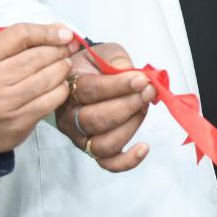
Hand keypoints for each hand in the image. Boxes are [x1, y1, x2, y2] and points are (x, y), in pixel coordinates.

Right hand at [0, 22, 77, 156]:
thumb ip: (24, 42)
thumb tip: (62, 30)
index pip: (20, 34)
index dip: (47, 31)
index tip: (64, 33)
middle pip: (37, 56)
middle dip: (59, 50)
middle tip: (68, 49)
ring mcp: (5, 103)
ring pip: (47, 78)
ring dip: (63, 68)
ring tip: (65, 65)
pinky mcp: (19, 121)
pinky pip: (51, 99)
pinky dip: (62, 89)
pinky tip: (60, 85)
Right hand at [57, 42, 155, 171]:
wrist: (86, 77)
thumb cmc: (95, 66)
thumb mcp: (103, 53)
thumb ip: (115, 60)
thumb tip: (129, 72)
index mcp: (67, 89)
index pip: (90, 90)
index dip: (118, 86)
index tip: (142, 79)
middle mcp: (68, 117)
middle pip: (96, 120)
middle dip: (128, 106)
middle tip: (148, 91)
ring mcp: (79, 137)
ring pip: (103, 143)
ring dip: (130, 126)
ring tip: (144, 107)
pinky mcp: (93, 150)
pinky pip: (109, 163)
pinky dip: (128, 160)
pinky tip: (144, 147)